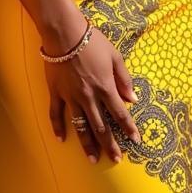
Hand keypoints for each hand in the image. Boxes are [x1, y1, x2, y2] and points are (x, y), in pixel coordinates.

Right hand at [44, 27, 139, 163]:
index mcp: (105, 87)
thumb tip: (133, 98)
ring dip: (87, 144)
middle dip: (110, 144)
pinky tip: (61, 139)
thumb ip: (124, 78)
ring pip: (80, 126)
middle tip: (115, 159)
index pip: (120, 113)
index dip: (129, 128)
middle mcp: (89, 96)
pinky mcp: (56, 93)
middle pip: (101, 126)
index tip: (135, 140)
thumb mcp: (115, 56)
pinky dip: (58, 127)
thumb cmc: (92, 41)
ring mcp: (71, 97)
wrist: (64, 33)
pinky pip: (56, 114)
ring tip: (92, 159)